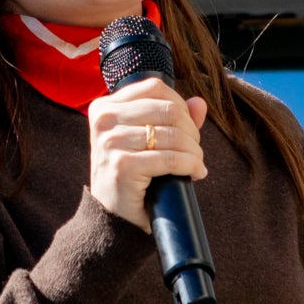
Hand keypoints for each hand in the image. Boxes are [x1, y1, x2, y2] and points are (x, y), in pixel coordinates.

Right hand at [84, 78, 207, 231]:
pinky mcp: (122, 166)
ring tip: (197, 163)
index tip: (187, 127)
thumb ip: (171, 119)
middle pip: (167, 109)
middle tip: (195, 149)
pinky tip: (194, 173)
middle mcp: (105, 120)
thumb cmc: (130, 175)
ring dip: (193, 151)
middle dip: (191, 130)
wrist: (112, 216)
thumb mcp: (145, 141)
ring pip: (172, 134)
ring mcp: (111, 142)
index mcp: (105, 106)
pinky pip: (170, 158)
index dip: (180, 105)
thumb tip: (199, 103)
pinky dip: (189, 165)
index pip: (155, 88)